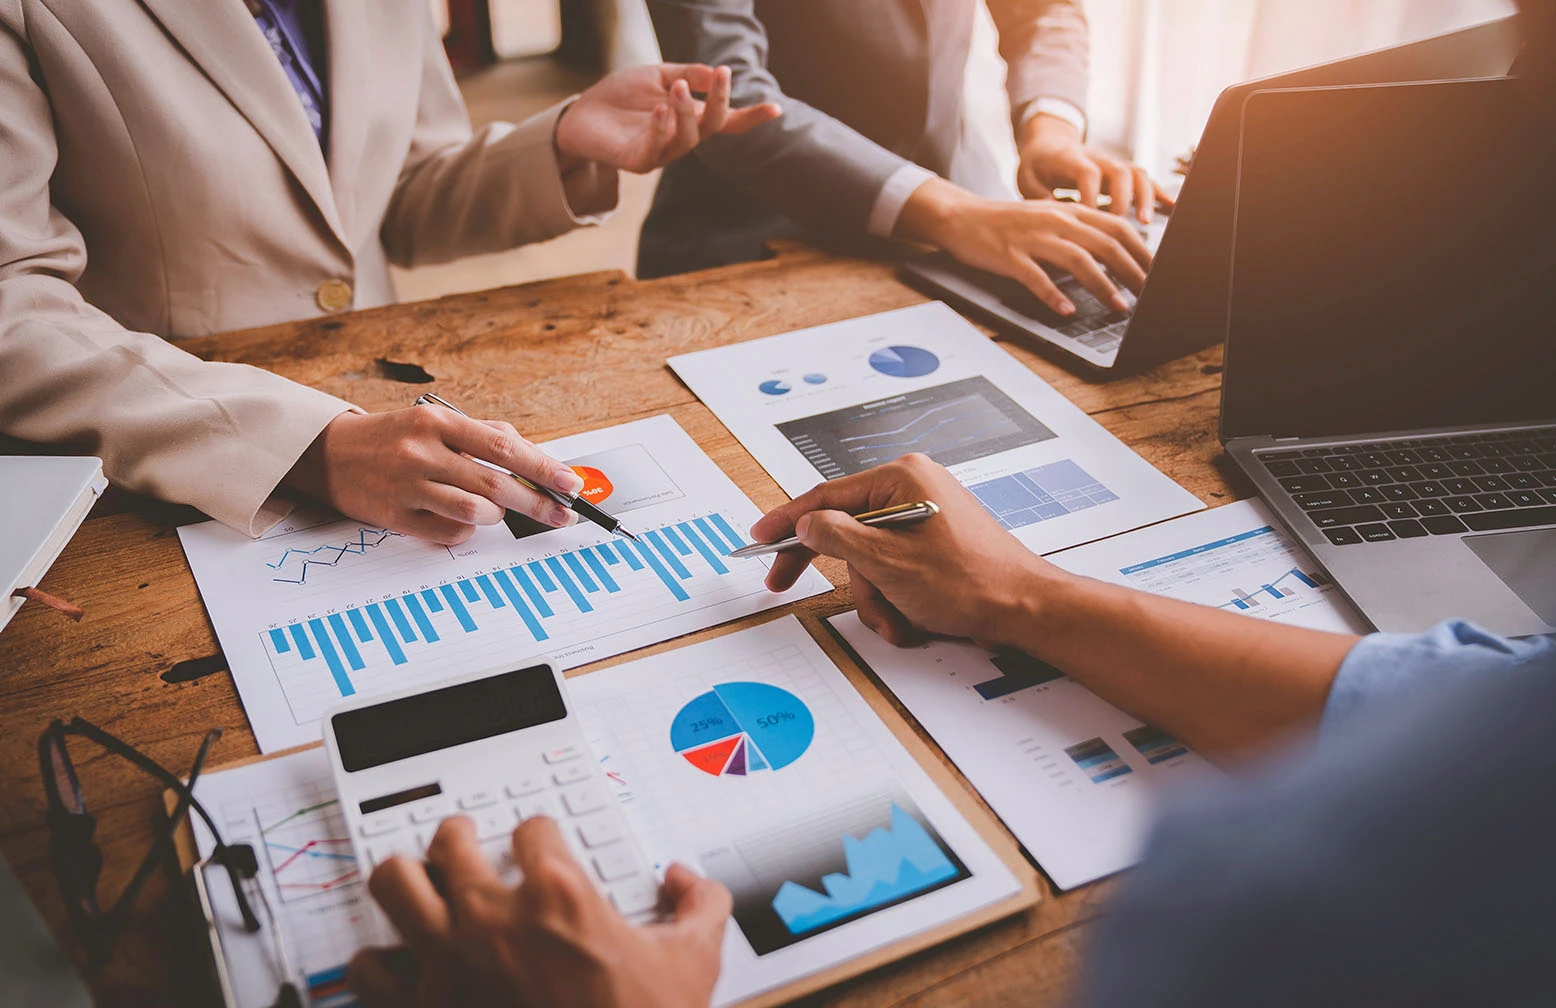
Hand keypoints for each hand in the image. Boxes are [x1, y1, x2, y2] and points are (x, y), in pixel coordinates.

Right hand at [284, 407, 584, 544]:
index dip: (543, 468)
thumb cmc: (396, 438)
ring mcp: (408, 486)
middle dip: (537, 503)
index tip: (570, 484)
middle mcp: (422, 452)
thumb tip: (537, 461)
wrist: (331, 454)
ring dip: (497, 515)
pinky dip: (467, 529)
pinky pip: (450, 532)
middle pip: (496, 484)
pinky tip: (461, 518)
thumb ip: (485, 437)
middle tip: (562, 514)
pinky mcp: (396, 517)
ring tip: (495, 508)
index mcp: (439, 423)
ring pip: (476, 511)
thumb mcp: (438, 424)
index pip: (504, 447)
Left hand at [349, 816, 730, 1007]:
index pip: (531, 830)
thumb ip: (701, 906)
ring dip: (405, 880)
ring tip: (419, 884)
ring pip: (393, 883)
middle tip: (464, 846)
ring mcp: (448, 962)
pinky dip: (377, 962)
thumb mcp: (694, 962)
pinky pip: (367, 968)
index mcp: (558, 897)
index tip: (538, 848)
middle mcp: (493, 919)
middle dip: (458, 838)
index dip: (537, 834)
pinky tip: (398, 964)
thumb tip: (686, 880)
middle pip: (448, 840)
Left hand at [555, 64, 780, 174]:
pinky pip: (655, 151)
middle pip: (711, 128)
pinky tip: (660, 109)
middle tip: (720, 75)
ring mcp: (660, 153)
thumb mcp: (656, 75)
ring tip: (676, 89)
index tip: (776, 109)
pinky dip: (661, 129)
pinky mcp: (637, 162)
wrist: (580, 113)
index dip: (751, 117)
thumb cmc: (621, 96)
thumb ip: (685, 75)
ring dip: (686, 113)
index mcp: (689, 118)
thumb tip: (715, 74)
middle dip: (719, 103)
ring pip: (686, 141)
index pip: (726, 121)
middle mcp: (680, 139)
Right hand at [750, 455, 1063, 648]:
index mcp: (902, 478)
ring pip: (869, 557)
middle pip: (846, 528)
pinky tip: (910, 617)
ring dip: (875, 595)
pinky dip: (895, 596)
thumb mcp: (886, 561)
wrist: (1024, 609)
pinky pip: (894, 567)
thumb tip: (807, 524)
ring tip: (897, 618)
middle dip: (837, 570)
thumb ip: (837, 536)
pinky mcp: (934, 543)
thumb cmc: (970, 581)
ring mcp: (925, 516)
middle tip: (782, 582)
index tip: (760, 537)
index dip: (787, 520)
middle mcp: (914, 489)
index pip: (827, 496)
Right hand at [896, 177, 1151, 315]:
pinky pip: (1036, 278)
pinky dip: (1054, 296)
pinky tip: (1067, 311)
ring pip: (1078, 261)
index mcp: (1069, 211)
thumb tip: (1113, 252)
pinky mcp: (1010, 256)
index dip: (1142, 251)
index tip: (1157, 272)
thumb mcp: (1048, 218)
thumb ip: (1079, 230)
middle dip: (1132, 271)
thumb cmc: (1007, 224)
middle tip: (1148, 294)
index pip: (1117, 228)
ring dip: (1103, 286)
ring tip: (1119, 307)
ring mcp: (1032, 238)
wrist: (962, 217)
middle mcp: (1055, 220)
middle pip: (1105, 244)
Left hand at [1016, 114, 1173, 223]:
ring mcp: (1112, 164)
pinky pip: (1144, 179)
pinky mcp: (1121, 173)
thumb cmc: (1037, 167)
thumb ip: (1037, 197)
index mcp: (1070, 158)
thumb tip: (1052, 219)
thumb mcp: (1026, 180)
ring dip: (1144, 196)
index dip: (1091, 195)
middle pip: (1119, 171)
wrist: (1049, 145)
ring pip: (1136, 174)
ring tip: (1144, 221)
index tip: (1089, 219)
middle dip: (1123, 198)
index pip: (1087, 172)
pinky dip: (1159, 192)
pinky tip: (1171, 207)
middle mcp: (1097, 158)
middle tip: (1120, 225)